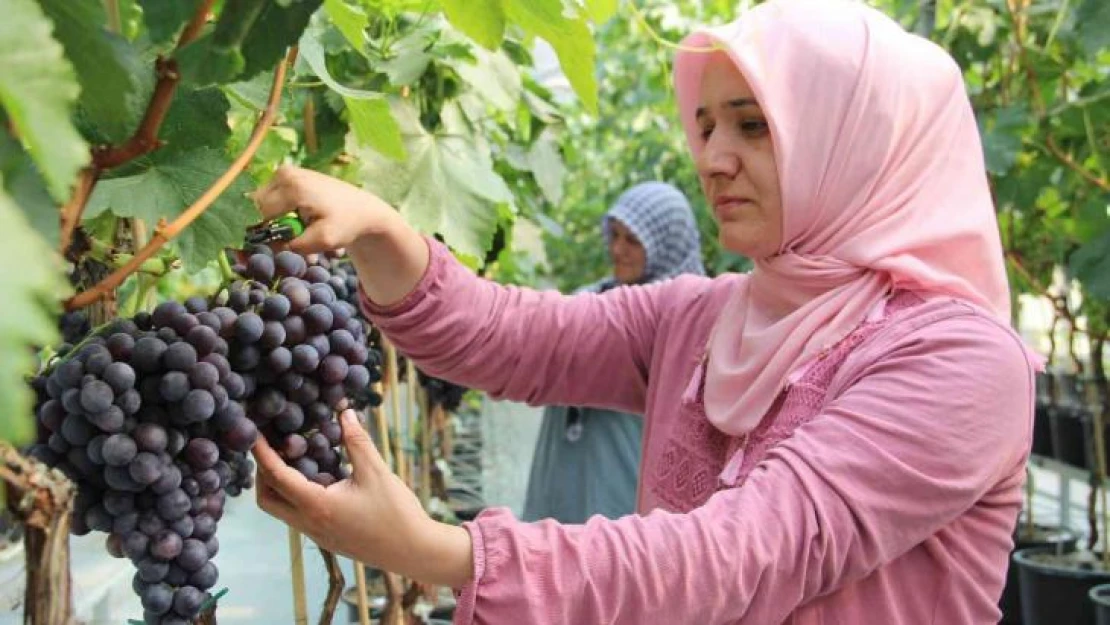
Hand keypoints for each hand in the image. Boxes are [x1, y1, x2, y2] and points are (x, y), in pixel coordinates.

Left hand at [252, 409, 473, 587]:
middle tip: (272, 446)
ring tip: (294, 457)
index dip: (262, 453)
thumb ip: (356, 441)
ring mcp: (317, 535)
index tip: (252, 433)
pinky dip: (296, 494)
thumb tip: (343, 411)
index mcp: (317, 507)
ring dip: (279, 484)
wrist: (414, 551)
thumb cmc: (396, 513)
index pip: (276, 477)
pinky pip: (299, 515)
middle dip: (262, 472)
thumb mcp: (376, 472)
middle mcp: (310, 524)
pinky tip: (317, 476)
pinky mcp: (327, 539)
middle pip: (266, 500)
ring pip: (282, 510)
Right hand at [253, 166, 429, 306]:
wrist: (362, 208)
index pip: (262, 216)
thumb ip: (294, 246)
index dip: (268, 234)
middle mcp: (284, 174)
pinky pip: (271, 196)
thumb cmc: (345, 224)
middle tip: (295, 234)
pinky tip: (300, 217)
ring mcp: (285, 171)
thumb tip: (268, 247)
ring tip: (300, 226)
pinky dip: (281, 210)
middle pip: (258, 208)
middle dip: (271, 225)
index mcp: (292, 188)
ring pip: (262, 203)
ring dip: (276, 219)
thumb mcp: (323, 240)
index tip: (285, 242)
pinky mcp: (287, 174)